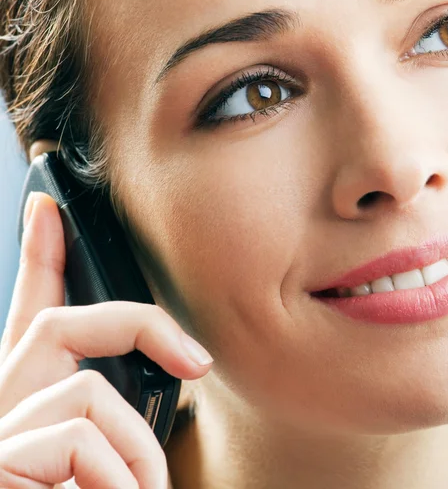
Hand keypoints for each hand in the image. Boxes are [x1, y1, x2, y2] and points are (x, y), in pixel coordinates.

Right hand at [0, 192, 212, 487]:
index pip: (31, 311)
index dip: (39, 254)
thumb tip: (164, 388)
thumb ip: (111, 420)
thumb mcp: (96, 461)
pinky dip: (115, 479)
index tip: (48, 208)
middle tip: (196, 364)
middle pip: (61, 325)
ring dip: (135, 453)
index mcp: (27, 402)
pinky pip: (78, 440)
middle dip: (139, 328)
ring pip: (88, 395)